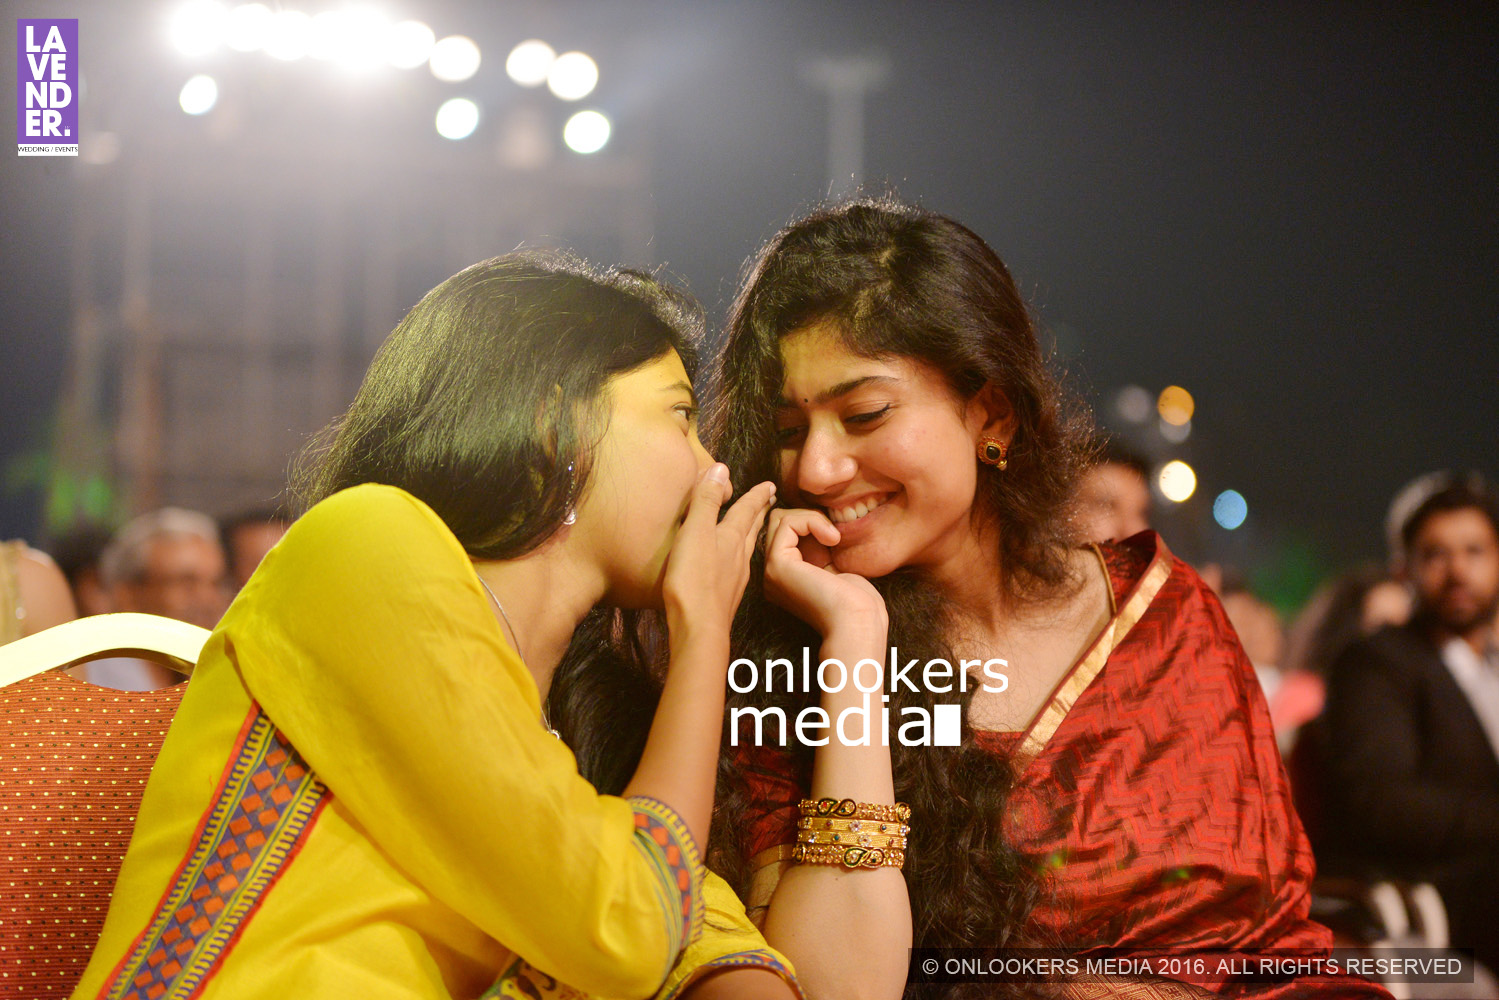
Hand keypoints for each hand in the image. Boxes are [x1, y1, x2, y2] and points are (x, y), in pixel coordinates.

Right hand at [662, 464, 776, 639]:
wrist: (699, 629)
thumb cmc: (695, 579)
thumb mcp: (696, 532)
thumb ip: (707, 500)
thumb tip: (720, 468)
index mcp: (731, 537)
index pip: (748, 509)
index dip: (756, 495)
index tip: (770, 484)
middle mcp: (738, 555)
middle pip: (752, 527)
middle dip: (760, 511)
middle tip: (771, 500)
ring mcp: (735, 577)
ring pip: (747, 547)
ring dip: (752, 533)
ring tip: (756, 526)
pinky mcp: (727, 595)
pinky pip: (739, 566)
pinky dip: (740, 555)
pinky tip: (735, 563)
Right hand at [762, 508, 886, 640]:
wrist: (858, 623)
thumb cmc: (856, 602)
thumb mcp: (836, 566)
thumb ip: (821, 546)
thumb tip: (818, 517)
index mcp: (787, 577)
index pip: (787, 532)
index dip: (811, 524)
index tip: (837, 538)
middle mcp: (773, 575)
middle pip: (778, 522)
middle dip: (808, 517)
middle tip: (834, 536)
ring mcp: (771, 570)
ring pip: (780, 518)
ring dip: (812, 518)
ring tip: (834, 538)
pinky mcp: (777, 564)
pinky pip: (787, 522)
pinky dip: (812, 520)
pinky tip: (833, 539)